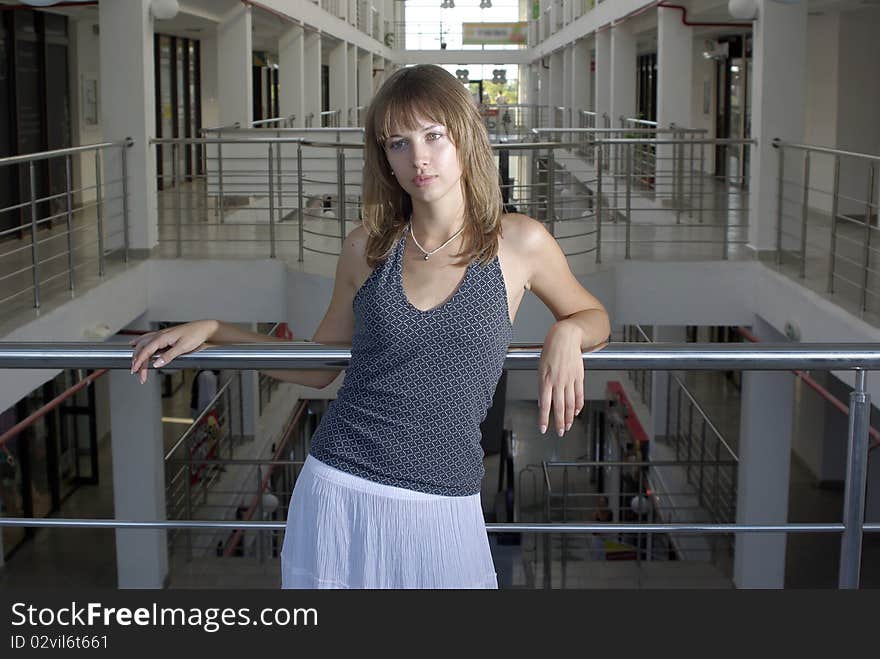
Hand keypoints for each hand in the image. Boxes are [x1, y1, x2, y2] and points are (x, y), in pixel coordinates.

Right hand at [129, 320, 216, 383]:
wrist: (204, 329)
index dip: (139, 361)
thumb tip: (156, 364)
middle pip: (142, 348)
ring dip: (137, 353)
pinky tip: (135, 343)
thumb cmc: (196, 335)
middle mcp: (160, 335)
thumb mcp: (183, 348)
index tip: (135, 370)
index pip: (146, 351)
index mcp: (162, 337)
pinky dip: (140, 342)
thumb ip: (168, 356)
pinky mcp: (165, 335)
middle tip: (136, 372)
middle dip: (137, 360)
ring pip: (143, 343)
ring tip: (133, 363)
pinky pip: (148, 338)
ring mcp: (162, 334)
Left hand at [538, 320, 584, 436]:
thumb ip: (542, 385)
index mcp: (546, 379)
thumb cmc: (551, 349)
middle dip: (559, 422)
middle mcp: (558, 381)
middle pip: (559, 407)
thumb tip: (541, 401)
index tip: (544, 429)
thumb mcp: (541, 367)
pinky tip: (577, 412)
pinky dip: (578, 405)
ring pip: (570, 403)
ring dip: (569, 417)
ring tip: (568, 426)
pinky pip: (579, 394)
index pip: (545, 404)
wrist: (566, 336)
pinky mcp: (579, 376)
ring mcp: (570, 379)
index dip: (544, 418)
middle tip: (560, 432)